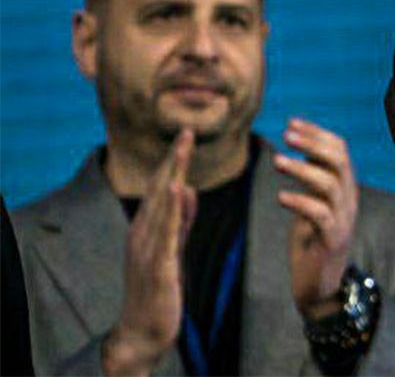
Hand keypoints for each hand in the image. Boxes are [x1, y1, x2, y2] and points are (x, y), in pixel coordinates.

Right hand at [103, 130, 196, 376]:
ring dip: (172, 173)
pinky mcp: (157, 263)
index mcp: (147, 227)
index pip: (161, 187)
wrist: (143, 329)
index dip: (173, 161)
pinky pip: (166, 231)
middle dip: (173, 158)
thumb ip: (181, 219)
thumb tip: (187, 188)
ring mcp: (147, 247)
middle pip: (159, 188)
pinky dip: (172, 207)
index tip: (186, 134)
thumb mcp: (173, 247)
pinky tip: (178, 187)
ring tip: (183, 147)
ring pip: (161, 203)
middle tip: (187, 130)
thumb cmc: (158, 289)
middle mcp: (142, 232)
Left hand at [276, 118, 358, 321]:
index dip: (316, 133)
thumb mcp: (312, 206)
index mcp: (344, 188)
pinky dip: (300, 202)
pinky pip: (320, 214)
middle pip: (340, 160)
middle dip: (313, 143)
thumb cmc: (312, 244)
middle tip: (285, 135)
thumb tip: (302, 148)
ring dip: (303, 169)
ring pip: (330, 184)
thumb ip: (312, 181)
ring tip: (277, 161)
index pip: (340, 149)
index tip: (291, 123)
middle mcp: (348, 200)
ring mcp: (343, 220)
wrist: (320, 288)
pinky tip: (280, 197)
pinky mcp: (332, 240)